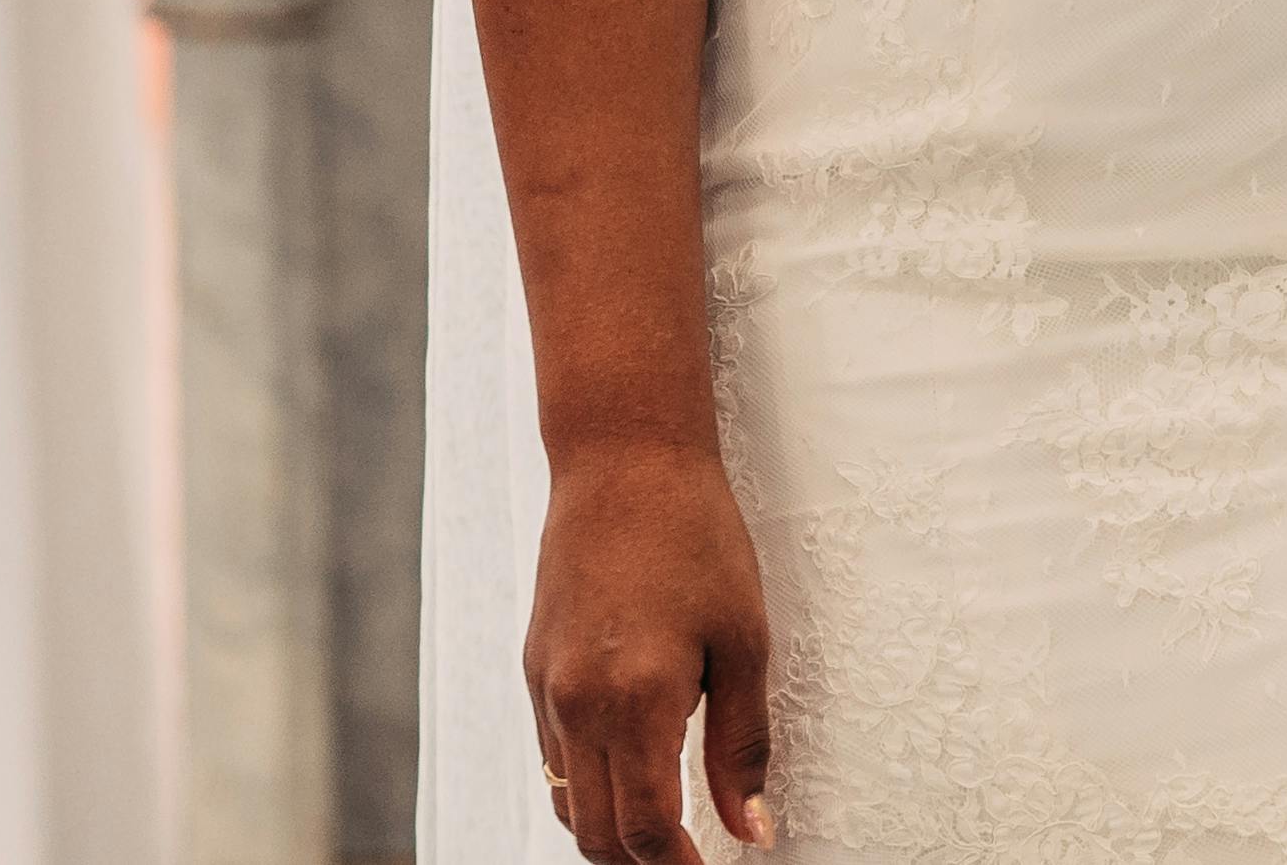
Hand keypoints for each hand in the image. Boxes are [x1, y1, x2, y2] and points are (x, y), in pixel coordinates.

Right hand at [530, 437, 775, 856]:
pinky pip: (553, 758)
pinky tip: (629, 773)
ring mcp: (546, 690)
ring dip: (609, 830)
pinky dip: (586, 785)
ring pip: (566, 801)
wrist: (623, 462)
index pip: (647, 829)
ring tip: (664, 829)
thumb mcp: (745, 641)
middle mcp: (576, 706)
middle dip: (641, 862)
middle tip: (690, 858)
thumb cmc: (696, 537)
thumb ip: (742, 744)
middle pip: (597, 832)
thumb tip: (752, 826)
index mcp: (636, 702)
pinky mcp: (534, 669)